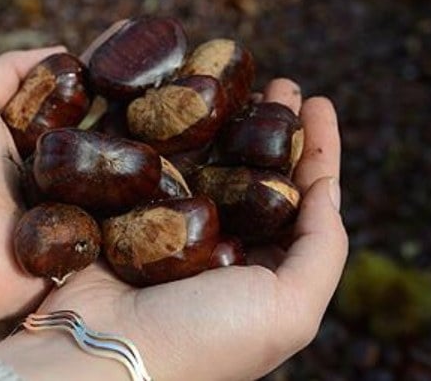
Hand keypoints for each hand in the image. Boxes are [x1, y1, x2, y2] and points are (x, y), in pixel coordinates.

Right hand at [0, 79, 347, 380]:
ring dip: (222, 118)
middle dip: (271, 125)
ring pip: (208, 159)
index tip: (317, 100)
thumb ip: (324, 249)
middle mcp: (223, 251)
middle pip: (256, 171)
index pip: (304, 200)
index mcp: (266, 276)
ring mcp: (173, 230)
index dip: (317, 150)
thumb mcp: (291, 309)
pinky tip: (178, 97)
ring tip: (231, 77)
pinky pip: (156, 159)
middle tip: (275, 81)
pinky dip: (170, 129)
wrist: (102, 354)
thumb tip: (327, 187)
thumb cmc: (204, 338)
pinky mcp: (127, 213)